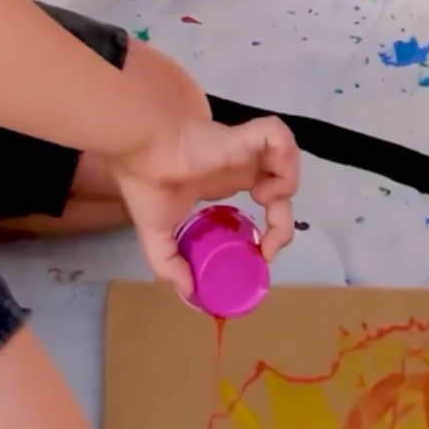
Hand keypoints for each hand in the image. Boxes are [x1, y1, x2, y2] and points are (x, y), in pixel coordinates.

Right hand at [113, 114, 298, 299]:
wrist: (140, 154)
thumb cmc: (147, 187)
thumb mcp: (157, 237)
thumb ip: (170, 266)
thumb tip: (189, 293)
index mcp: (224, 181)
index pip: (265, 196)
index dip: (274, 226)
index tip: (263, 251)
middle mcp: (239, 165)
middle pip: (282, 183)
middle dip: (285, 216)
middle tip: (271, 240)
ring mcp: (243, 149)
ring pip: (288, 157)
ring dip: (287, 183)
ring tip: (264, 202)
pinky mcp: (244, 136)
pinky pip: (279, 135)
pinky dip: (284, 159)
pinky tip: (265, 184)